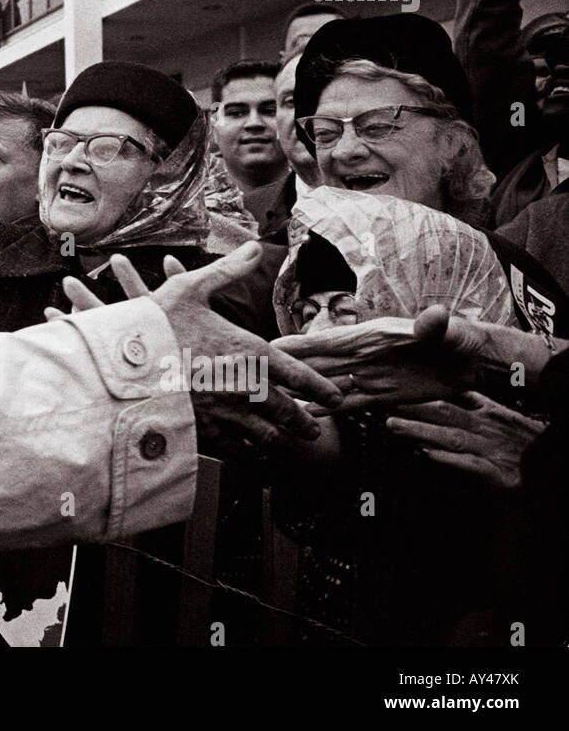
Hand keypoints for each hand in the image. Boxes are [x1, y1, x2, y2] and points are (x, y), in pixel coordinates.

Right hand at [55, 247, 340, 446]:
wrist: (119, 368)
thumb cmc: (155, 325)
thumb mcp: (190, 289)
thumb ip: (228, 271)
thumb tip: (255, 246)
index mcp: (250, 352)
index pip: (301, 376)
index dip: (322, 389)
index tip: (336, 398)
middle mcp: (246, 387)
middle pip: (289, 413)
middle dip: (305, 423)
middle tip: (314, 429)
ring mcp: (226, 414)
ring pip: (266, 436)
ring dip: (280, 440)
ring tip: (286, 443)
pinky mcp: (203, 433)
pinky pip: (236, 449)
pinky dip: (247, 452)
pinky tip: (249, 452)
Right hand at [273, 305, 554, 408]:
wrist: (476, 360)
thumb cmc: (459, 337)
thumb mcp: (448, 330)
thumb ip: (434, 326)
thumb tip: (435, 316)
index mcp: (369, 338)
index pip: (324, 342)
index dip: (296, 347)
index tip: (265, 349)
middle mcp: (363, 357)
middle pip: (316, 365)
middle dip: (286, 371)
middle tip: (254, 378)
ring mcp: (370, 377)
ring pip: (327, 386)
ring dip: (302, 393)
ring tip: (271, 402)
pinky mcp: (382, 395)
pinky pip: (349, 405)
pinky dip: (328, 410)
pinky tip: (309, 415)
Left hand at [386, 391, 546, 489]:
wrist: (551, 471)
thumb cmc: (525, 446)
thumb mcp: (503, 420)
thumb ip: (476, 406)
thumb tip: (448, 395)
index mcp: (490, 412)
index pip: (453, 396)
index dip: (424, 391)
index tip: (397, 385)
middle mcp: (488, 427)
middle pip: (445, 412)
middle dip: (412, 407)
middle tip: (383, 402)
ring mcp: (491, 449)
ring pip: (450, 436)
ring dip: (420, 430)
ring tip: (393, 425)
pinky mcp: (497, 474)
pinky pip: (468, 465)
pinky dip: (447, 459)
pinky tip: (426, 454)